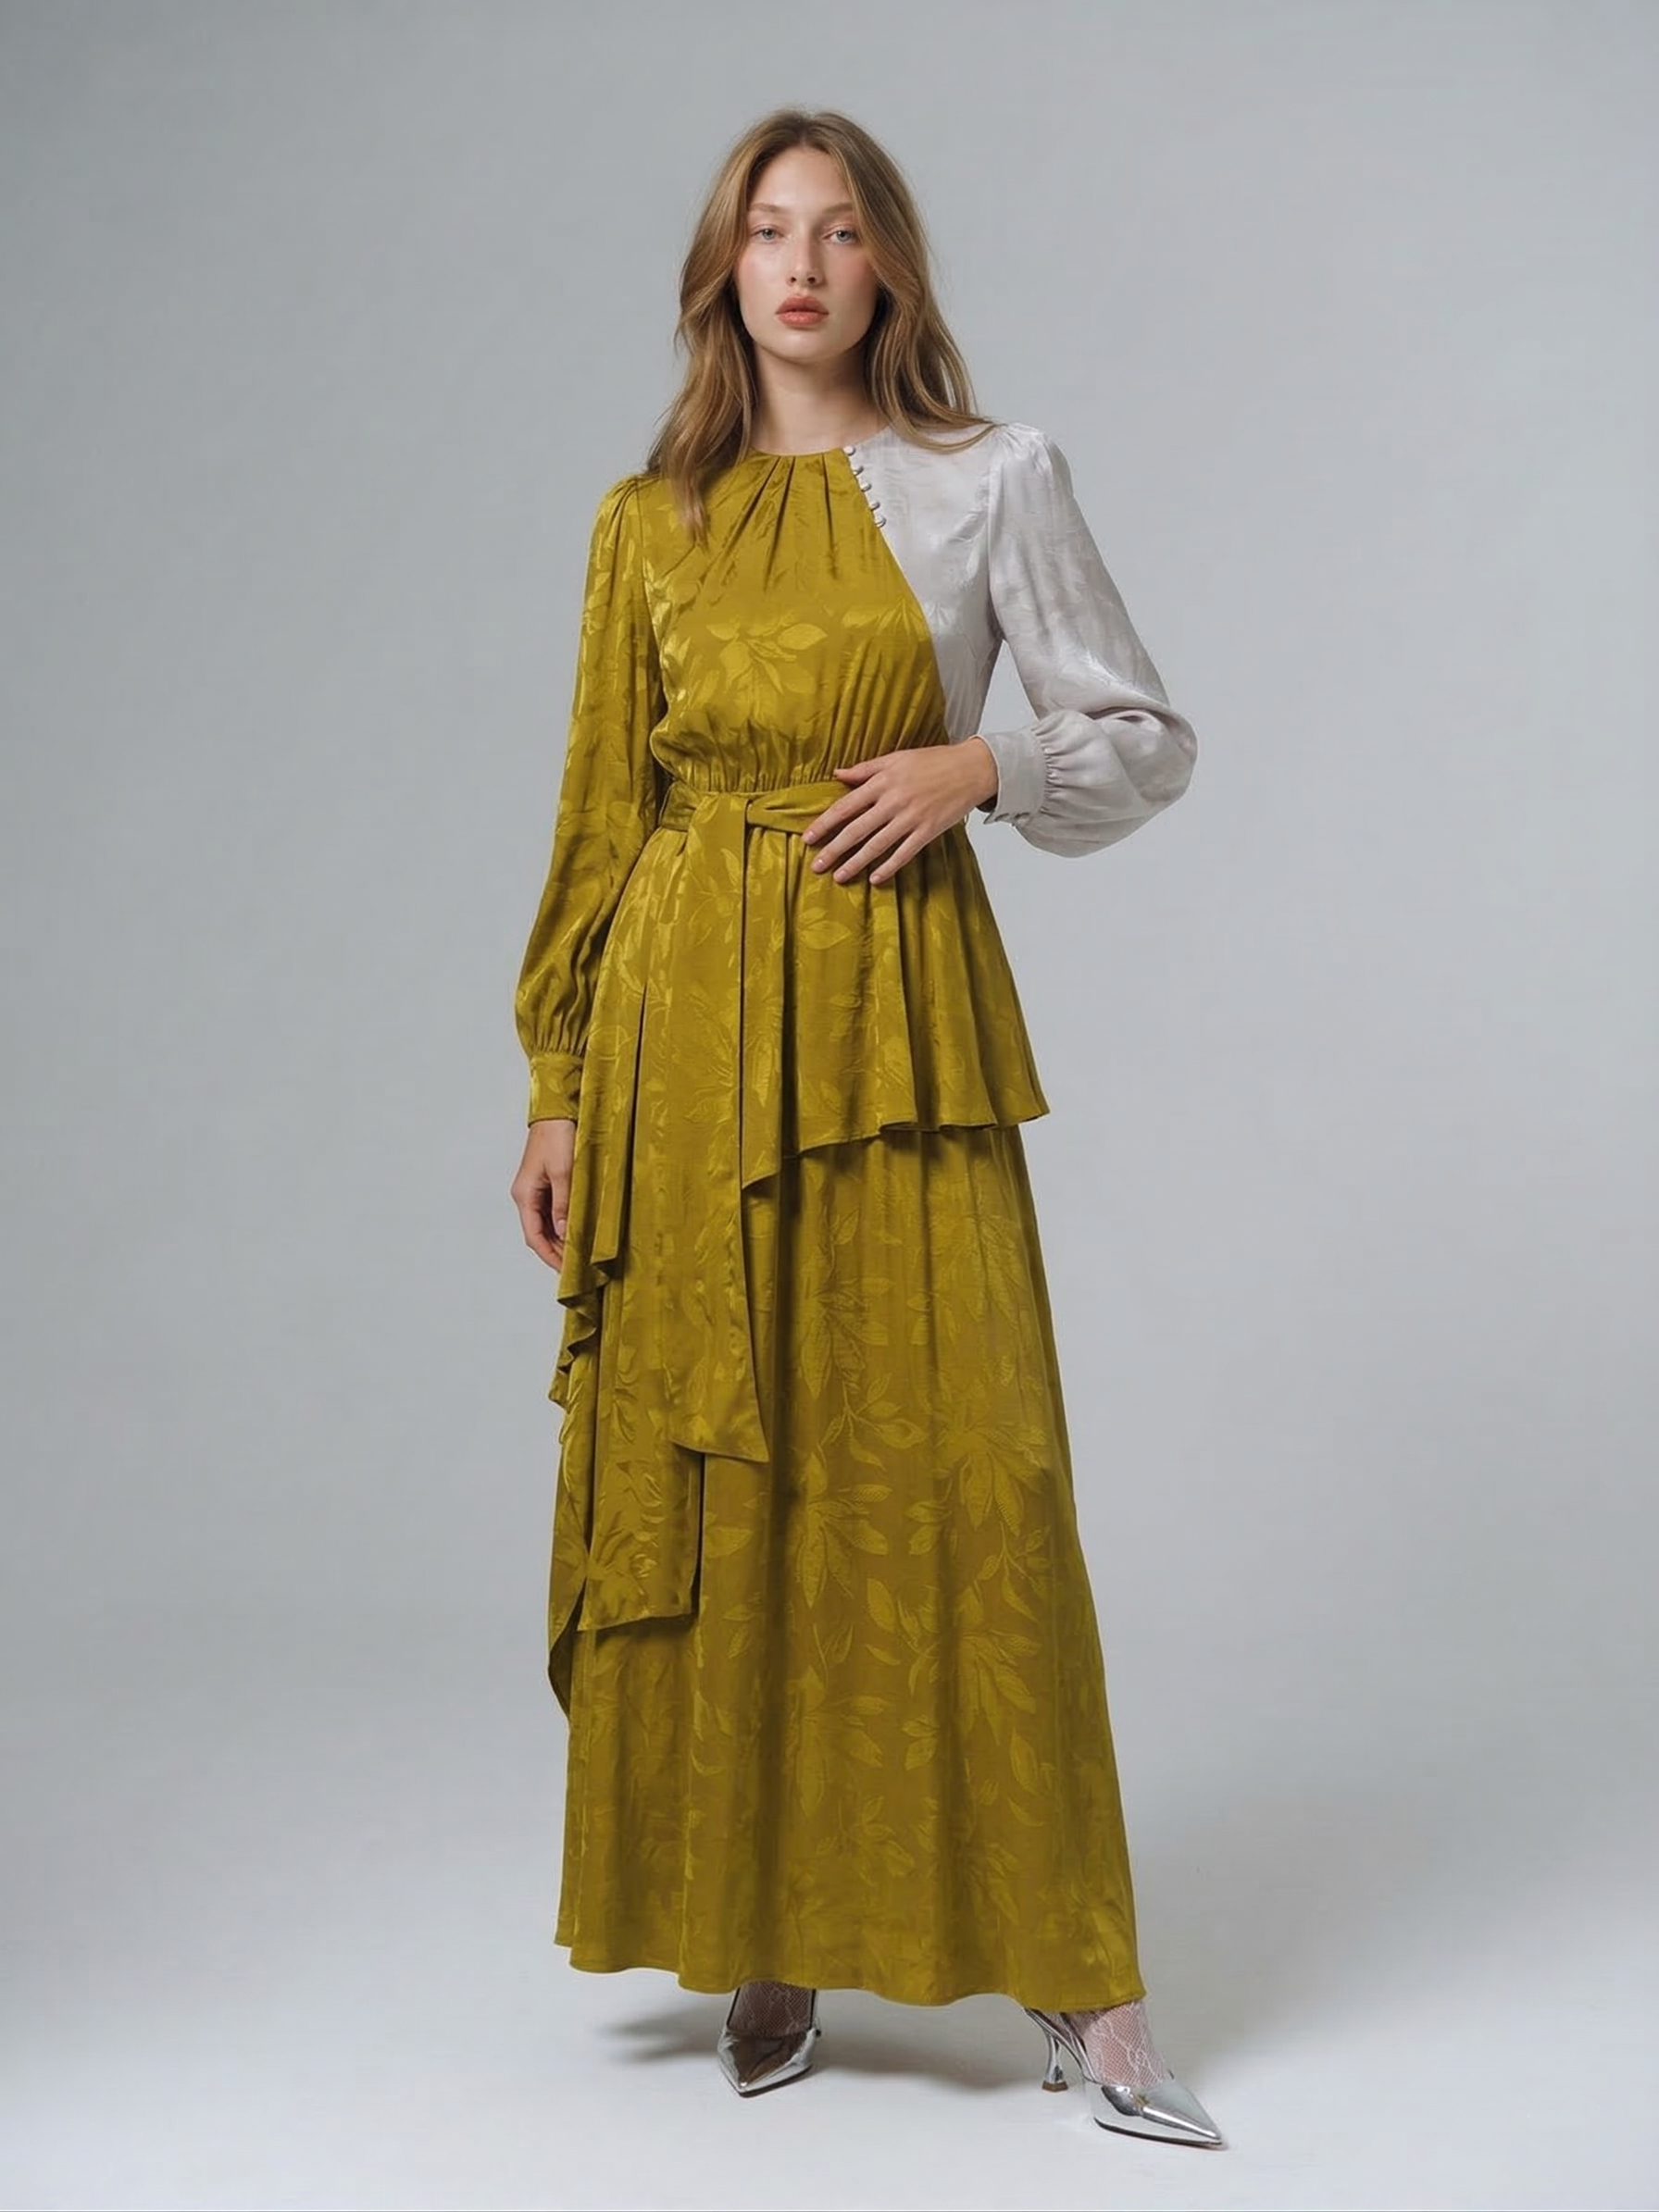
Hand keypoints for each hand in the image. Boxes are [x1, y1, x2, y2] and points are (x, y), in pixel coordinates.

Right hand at [511, 1116, 574, 1269]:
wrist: (557, 1112)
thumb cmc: (558, 1136)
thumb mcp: (563, 1172)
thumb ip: (562, 1204)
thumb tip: (562, 1233)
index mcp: (524, 1195)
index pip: (533, 1236)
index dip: (549, 1256)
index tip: (565, 1271)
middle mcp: (526, 1196)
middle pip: (538, 1233)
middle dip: (555, 1252)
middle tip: (576, 1268)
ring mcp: (535, 1190)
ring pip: (545, 1225)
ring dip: (559, 1240)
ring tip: (578, 1255)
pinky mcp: (545, 1184)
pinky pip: (552, 1212)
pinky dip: (562, 1225)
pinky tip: (576, 1232)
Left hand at [802, 738, 997, 883]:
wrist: (971, 768)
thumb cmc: (933, 761)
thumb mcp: (895, 758)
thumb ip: (865, 769)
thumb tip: (838, 773)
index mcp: (882, 782)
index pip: (845, 807)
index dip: (824, 824)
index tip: (808, 838)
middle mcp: (893, 802)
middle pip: (856, 830)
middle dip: (833, 849)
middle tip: (816, 866)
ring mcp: (911, 818)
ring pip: (877, 845)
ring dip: (855, 863)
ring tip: (839, 876)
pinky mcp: (928, 831)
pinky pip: (904, 853)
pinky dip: (889, 866)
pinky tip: (875, 878)